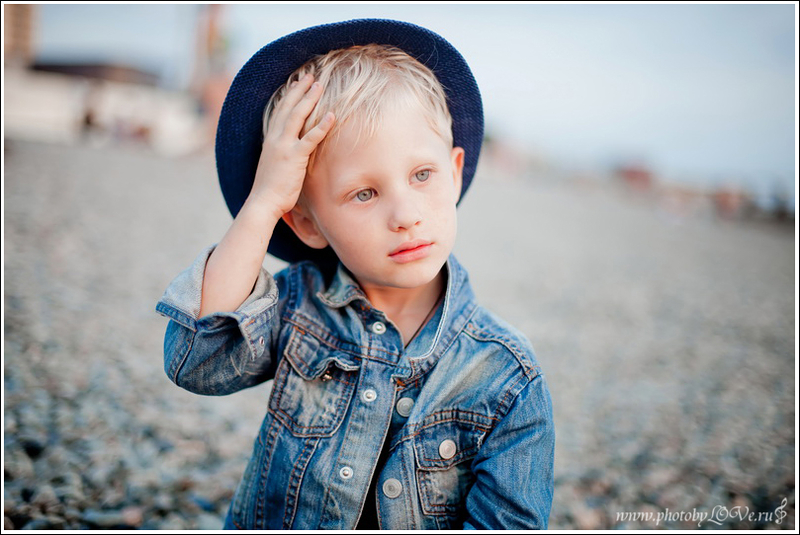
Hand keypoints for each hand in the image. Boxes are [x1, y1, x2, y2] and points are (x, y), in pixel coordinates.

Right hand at [249, 73, 334, 218]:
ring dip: (309, 99)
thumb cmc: (269, 189)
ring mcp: (284, 146)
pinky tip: (332, 115)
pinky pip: (311, 138)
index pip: (279, 111)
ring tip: (319, 85)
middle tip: (310, 75)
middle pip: (288, 107)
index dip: (288, 95)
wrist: (263, 202)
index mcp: (270, 140)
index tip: (296, 83)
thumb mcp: (274, 165)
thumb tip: (287, 154)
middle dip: (299, 89)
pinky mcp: (295, 157)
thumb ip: (280, 155)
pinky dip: (322, 126)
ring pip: (297, 116)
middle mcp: (275, 139)